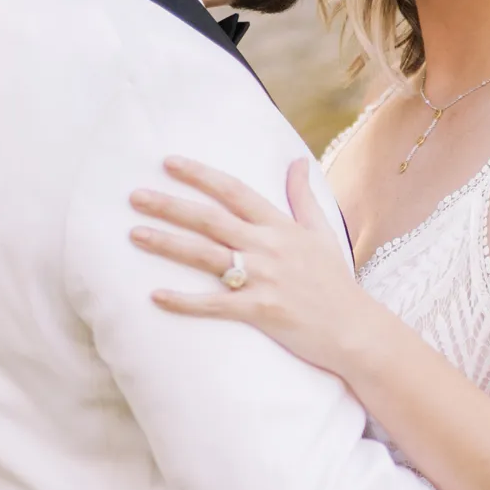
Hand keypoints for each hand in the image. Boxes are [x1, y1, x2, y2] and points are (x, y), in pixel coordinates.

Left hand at [129, 155, 374, 376]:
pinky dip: (185, 300)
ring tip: (136, 234)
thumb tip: (297, 161)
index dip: (200, 175)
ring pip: (206, 256)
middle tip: (135, 197)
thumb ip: (303, 196)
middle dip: (171, 205)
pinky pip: (214, 304)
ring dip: (168, 244)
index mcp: (279, 226)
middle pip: (210, 219)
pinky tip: (156, 295)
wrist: (354, 329)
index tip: (168, 163)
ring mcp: (263, 279)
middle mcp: (268, 247)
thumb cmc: (335, 282)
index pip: (234, 191)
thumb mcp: (322, 232)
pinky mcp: (260, 311)